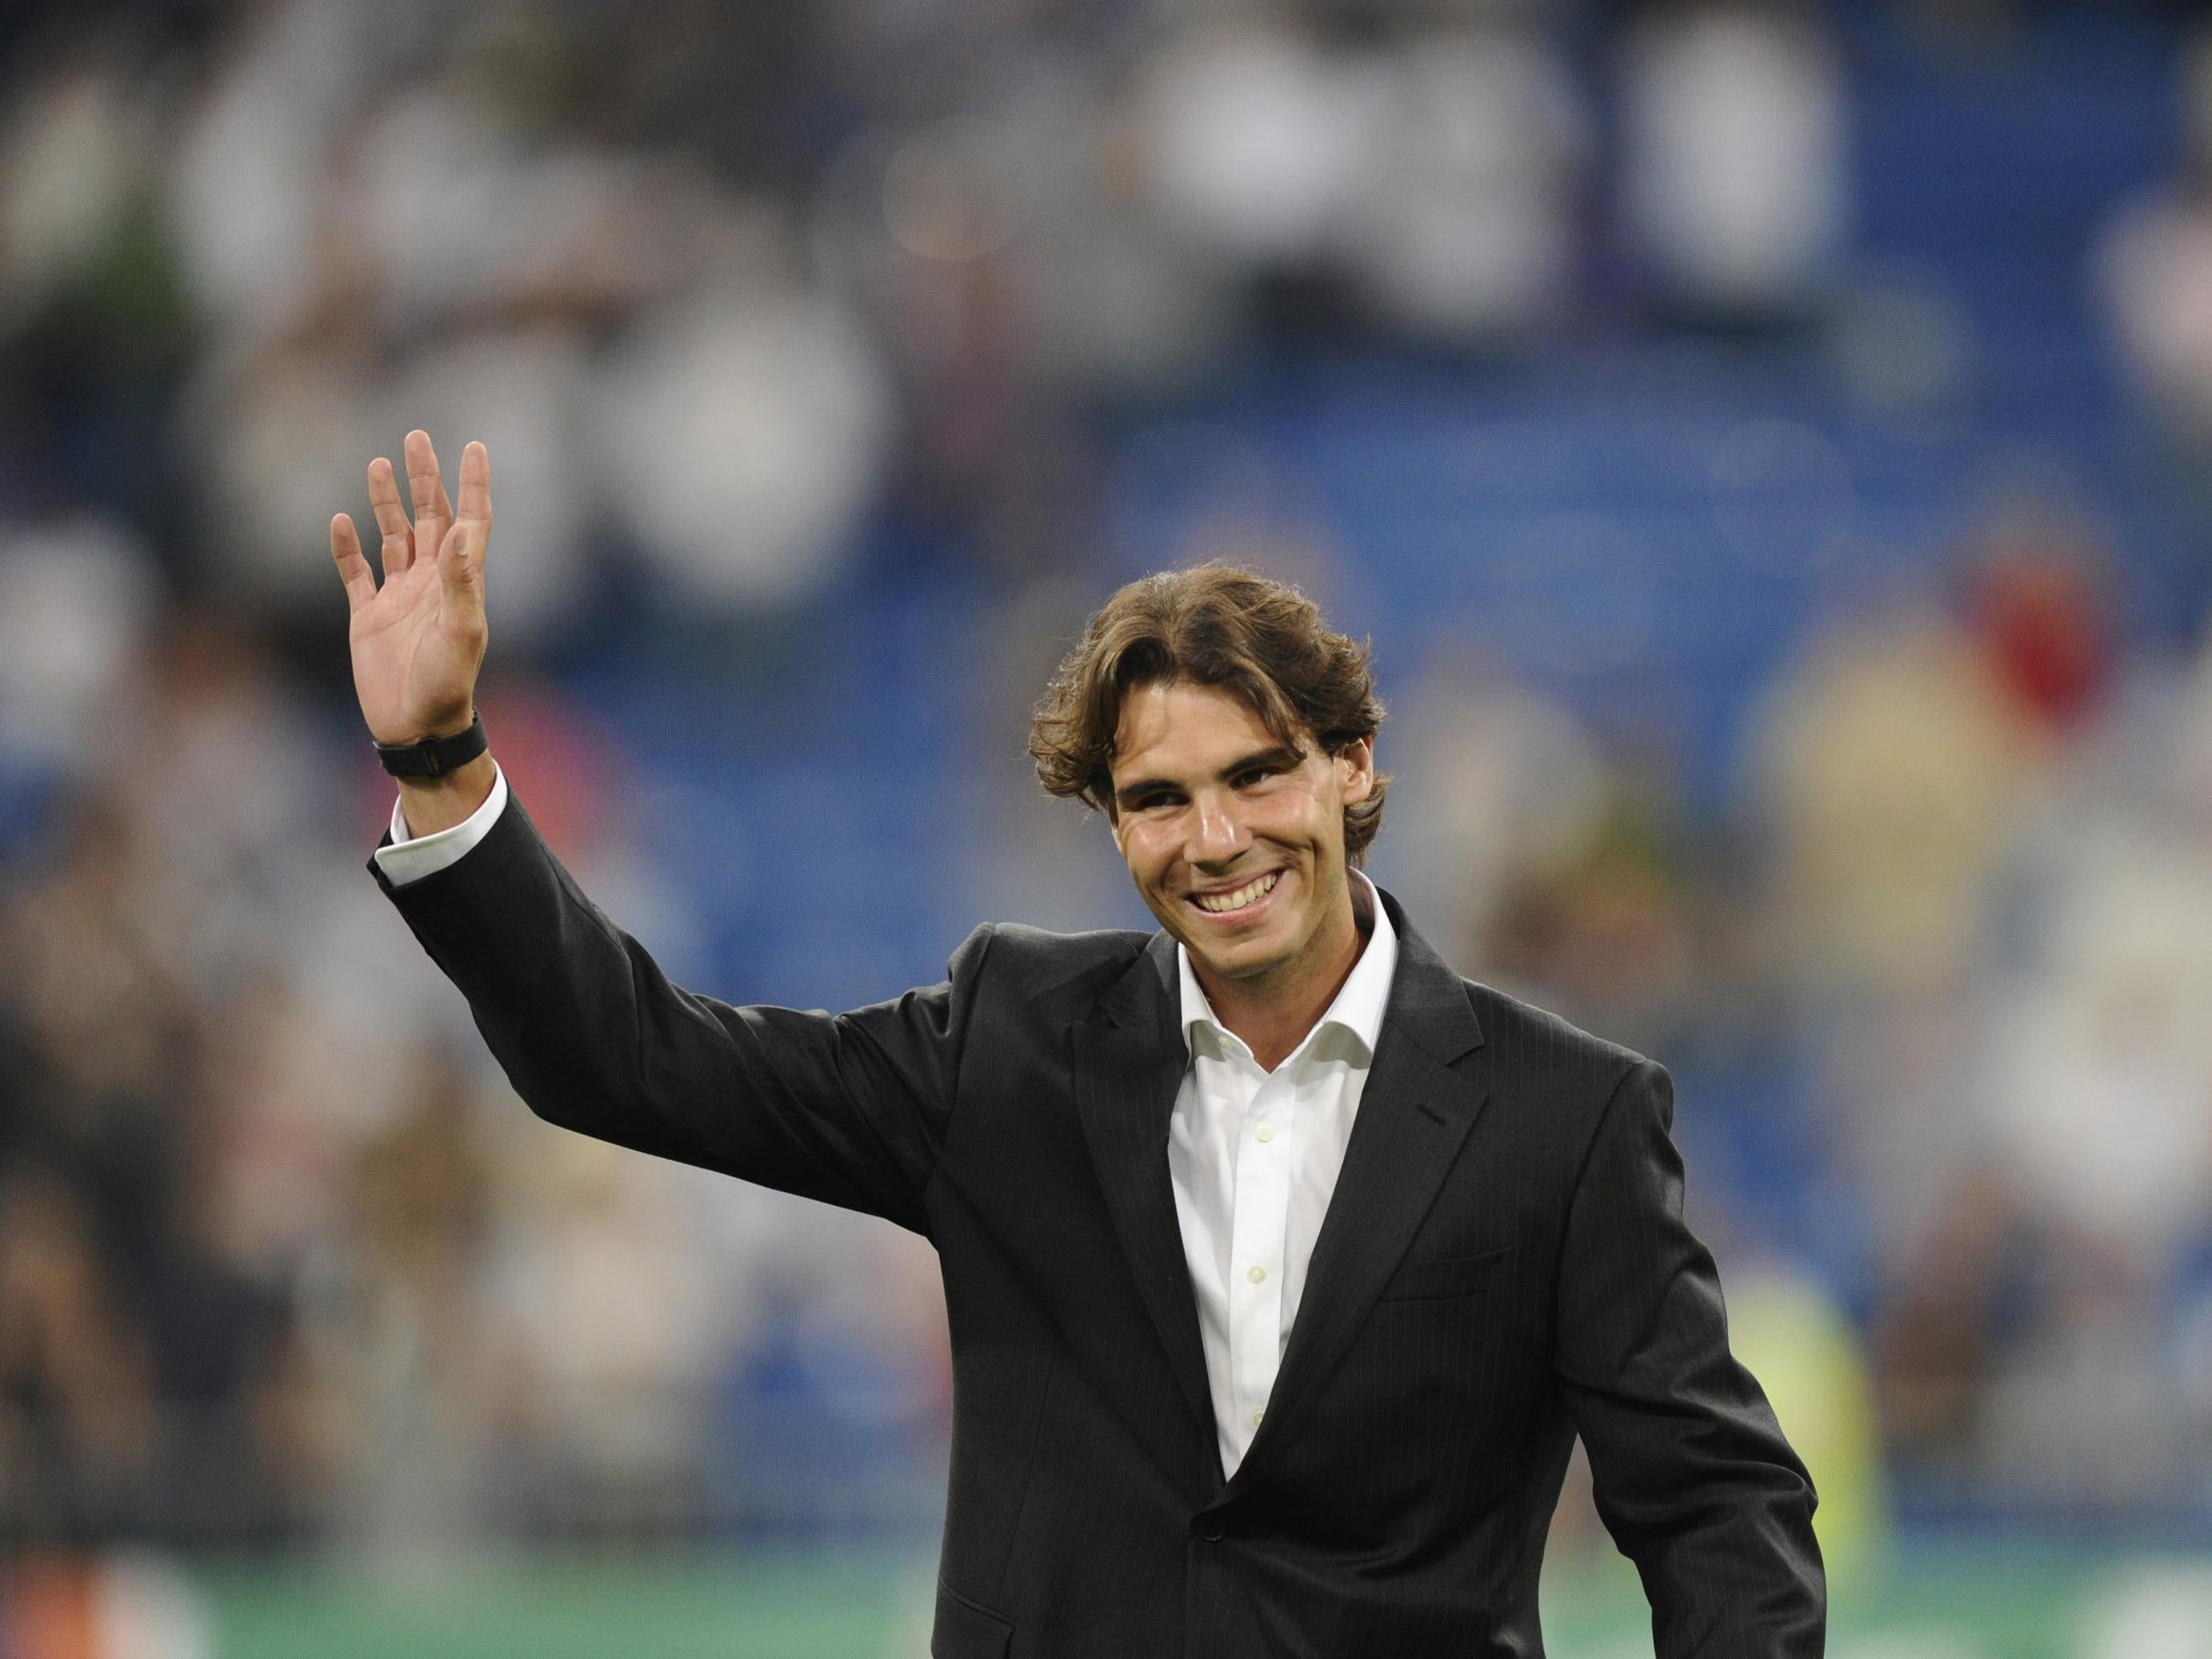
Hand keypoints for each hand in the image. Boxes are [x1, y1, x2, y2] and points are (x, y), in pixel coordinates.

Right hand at [330, 431, 490, 746]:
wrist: (416, 729)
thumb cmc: (447, 685)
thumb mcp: (461, 632)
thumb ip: (459, 581)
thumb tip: (459, 530)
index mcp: (459, 582)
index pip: (470, 521)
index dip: (473, 484)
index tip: (475, 445)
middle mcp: (430, 582)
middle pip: (428, 517)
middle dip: (423, 478)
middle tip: (415, 437)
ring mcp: (398, 597)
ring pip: (392, 536)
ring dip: (386, 502)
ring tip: (378, 464)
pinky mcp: (368, 616)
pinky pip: (355, 573)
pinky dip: (347, 547)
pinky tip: (340, 521)